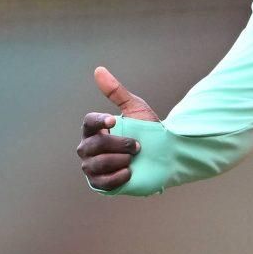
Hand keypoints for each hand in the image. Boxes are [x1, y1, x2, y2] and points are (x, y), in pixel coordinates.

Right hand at [77, 66, 157, 191]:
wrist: (164, 156)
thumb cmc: (147, 130)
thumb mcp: (135, 108)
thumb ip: (116, 91)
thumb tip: (98, 70)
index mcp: (94, 129)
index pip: (89, 123)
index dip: (100, 122)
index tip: (115, 122)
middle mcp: (88, 148)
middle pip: (96, 145)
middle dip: (120, 145)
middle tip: (138, 146)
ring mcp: (92, 167)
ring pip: (98, 163)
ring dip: (121, 160)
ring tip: (134, 159)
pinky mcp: (100, 184)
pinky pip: (102, 181)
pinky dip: (118, 177)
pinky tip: (130, 172)